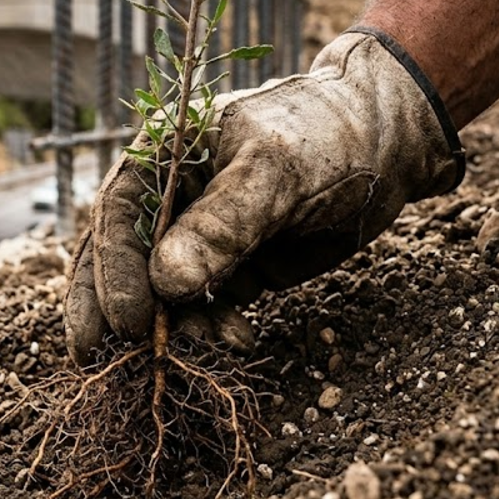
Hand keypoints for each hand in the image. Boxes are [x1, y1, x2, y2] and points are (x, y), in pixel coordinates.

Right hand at [65, 30, 463, 364]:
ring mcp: (197, 237)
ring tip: (209, 348)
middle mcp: (169, 197)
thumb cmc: (327, 136)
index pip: (118, 216)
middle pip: (122, 259)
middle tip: (109, 362)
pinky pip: (205, 308)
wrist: (388, 146)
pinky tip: (238, 339)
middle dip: (119, 310)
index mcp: (162, 154)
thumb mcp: (274, 173)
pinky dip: (212, 329)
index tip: (125, 324)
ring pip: (163, 292)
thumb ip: (220, 227)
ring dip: (177, 327)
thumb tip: (166, 285)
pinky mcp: (230, 269)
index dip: (113, 272)